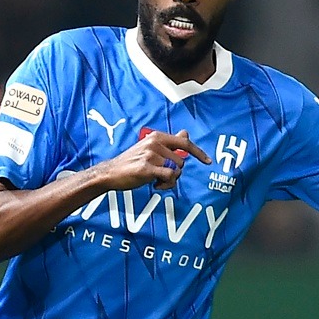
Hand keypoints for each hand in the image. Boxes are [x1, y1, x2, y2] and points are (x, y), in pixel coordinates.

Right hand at [93, 130, 210, 191]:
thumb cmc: (131, 162)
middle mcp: (155, 143)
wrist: (111, 173)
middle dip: (176, 171)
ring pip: (176, 170)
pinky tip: (157, 185)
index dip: (198, 152)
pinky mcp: (147, 168)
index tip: (208, 161)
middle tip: (162, 176)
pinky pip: (170, 176)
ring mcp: (151, 155)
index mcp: (156, 137)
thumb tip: (186, 133)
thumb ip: (169, 142)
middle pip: (181, 160)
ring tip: (158, 181)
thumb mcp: (150, 148)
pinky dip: (167, 184)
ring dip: (170, 180)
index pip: (184, 142)